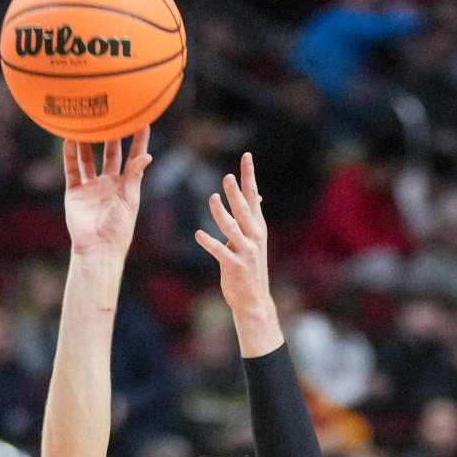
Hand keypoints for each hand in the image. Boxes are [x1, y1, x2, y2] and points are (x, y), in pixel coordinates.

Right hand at [63, 126, 151, 258]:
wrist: (97, 248)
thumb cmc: (118, 228)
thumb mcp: (130, 200)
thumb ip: (135, 176)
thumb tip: (147, 155)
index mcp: (125, 185)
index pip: (133, 157)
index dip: (138, 140)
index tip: (141, 120)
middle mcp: (108, 183)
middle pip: (109, 153)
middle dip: (111, 135)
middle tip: (111, 114)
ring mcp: (90, 187)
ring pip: (88, 158)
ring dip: (87, 142)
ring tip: (86, 122)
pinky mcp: (75, 193)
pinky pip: (72, 170)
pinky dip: (69, 156)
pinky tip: (69, 139)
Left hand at [195, 152, 282, 356]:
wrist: (254, 299)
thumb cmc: (250, 267)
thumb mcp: (255, 240)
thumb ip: (252, 218)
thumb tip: (255, 196)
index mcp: (258, 227)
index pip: (253, 196)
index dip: (249, 176)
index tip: (246, 157)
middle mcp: (254, 237)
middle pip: (244, 209)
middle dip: (236, 192)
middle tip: (227, 176)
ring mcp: (246, 251)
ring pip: (231, 228)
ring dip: (221, 213)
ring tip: (213, 198)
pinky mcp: (234, 266)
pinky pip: (220, 251)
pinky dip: (209, 242)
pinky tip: (198, 234)